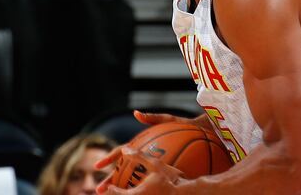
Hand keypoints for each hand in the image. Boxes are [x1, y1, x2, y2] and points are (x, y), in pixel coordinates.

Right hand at [94, 110, 213, 191]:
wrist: (202, 134)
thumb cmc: (185, 125)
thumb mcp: (169, 120)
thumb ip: (153, 118)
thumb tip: (136, 113)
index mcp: (142, 143)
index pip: (122, 151)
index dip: (110, 157)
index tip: (98, 166)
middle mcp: (145, 155)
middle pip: (124, 168)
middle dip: (111, 179)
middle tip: (100, 190)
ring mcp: (154, 164)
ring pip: (135, 177)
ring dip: (124, 186)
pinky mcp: (165, 171)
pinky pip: (153, 180)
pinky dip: (144, 187)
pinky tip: (141, 194)